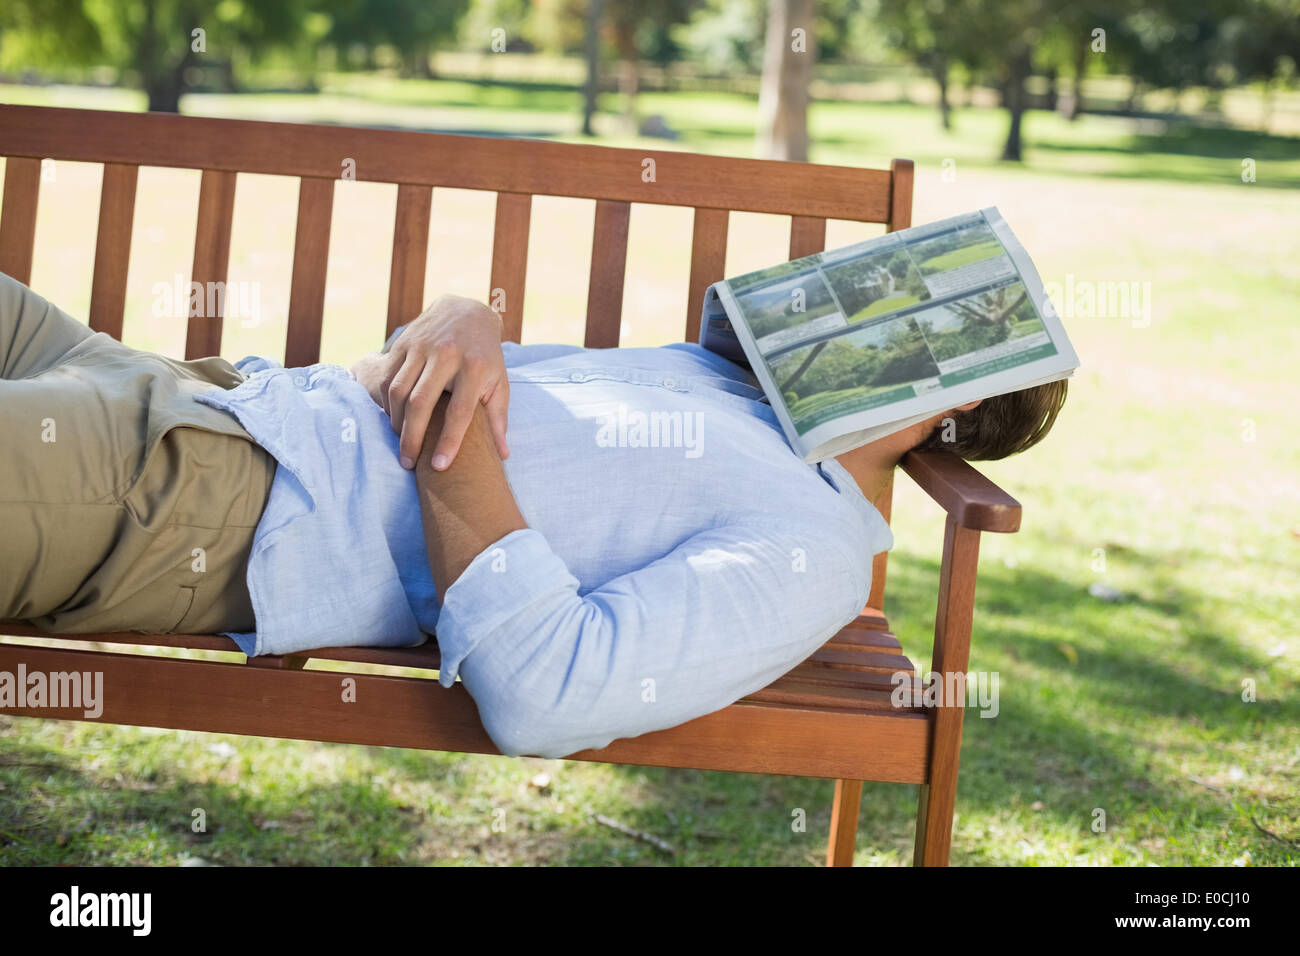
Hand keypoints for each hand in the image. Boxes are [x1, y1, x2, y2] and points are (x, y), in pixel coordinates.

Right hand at [356, 294, 509, 470]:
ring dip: (396, 422)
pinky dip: (387, 403)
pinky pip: (388, 377)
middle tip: (409, 463)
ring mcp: (422, 346)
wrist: (466, 312)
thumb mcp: (499, 383)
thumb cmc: (486, 357)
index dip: (449, 441)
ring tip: (402, 444)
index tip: (440, 466)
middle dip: (412, 437)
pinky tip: (394, 420)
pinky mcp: (404, 342)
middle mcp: (447, 354)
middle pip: (421, 402)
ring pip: (398, 391)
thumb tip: (502, 455)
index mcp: (476, 366)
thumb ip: (498, 419)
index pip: (460, 411)